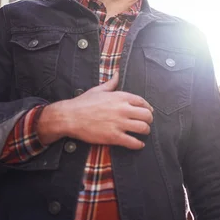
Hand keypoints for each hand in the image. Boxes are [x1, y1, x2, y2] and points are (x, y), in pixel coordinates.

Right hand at [37, 72, 153, 149]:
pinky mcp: (114, 137)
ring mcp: (119, 124)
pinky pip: (133, 142)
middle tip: (147, 123)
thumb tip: (117, 74)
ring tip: (144, 133)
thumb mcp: (98, 90)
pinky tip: (139, 144)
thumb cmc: (83, 103)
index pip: (142, 102)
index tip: (149, 111)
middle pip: (146, 115)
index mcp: (120, 97)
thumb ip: (111, 83)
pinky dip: (138, 144)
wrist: (70, 117)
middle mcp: (122, 109)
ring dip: (146, 131)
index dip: (148, 107)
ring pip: (143, 128)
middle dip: (149, 120)